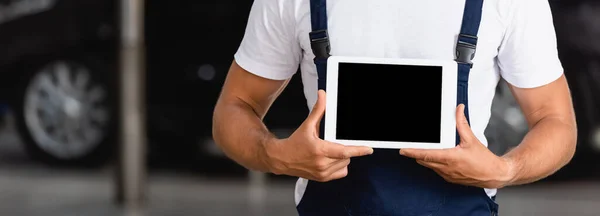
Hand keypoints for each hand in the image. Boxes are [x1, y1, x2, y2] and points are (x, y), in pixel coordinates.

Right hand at [265, 90, 373, 181]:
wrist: (282, 159)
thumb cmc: (295, 143)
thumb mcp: (307, 126)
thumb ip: (318, 111)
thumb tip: (322, 95)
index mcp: (319, 150)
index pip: (344, 151)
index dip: (358, 150)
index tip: (369, 149)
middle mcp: (322, 163)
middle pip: (346, 156)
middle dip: (345, 149)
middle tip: (333, 143)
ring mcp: (322, 173)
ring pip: (345, 164)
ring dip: (343, 157)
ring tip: (330, 151)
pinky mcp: (323, 179)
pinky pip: (341, 172)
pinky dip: (340, 166)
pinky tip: (331, 160)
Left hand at [400, 104, 514, 188]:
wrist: (493, 174)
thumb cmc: (484, 160)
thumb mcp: (471, 139)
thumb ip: (462, 124)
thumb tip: (458, 110)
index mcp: (450, 158)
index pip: (426, 154)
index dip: (412, 152)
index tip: (403, 150)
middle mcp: (446, 168)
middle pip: (423, 161)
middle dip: (415, 154)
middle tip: (408, 148)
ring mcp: (447, 175)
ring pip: (429, 166)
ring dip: (424, 158)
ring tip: (422, 150)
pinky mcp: (449, 179)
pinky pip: (436, 170)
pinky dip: (433, 164)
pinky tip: (436, 157)